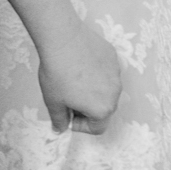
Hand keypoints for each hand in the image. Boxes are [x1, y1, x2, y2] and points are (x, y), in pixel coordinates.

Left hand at [36, 18, 121, 133]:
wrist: (64, 41)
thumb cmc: (57, 74)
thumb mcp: (53, 102)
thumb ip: (59, 120)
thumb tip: (60, 129)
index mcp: (103, 109)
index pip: (97, 128)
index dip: (79, 125)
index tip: (67, 114)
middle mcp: (115, 93)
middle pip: (104, 109)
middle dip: (87, 108)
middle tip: (68, 98)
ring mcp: (117, 75)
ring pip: (106, 90)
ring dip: (92, 91)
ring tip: (73, 80)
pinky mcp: (114, 59)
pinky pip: (106, 73)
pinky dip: (95, 74)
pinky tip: (79, 65)